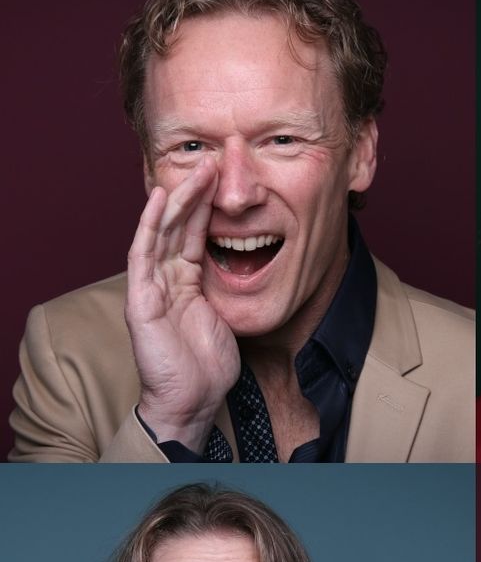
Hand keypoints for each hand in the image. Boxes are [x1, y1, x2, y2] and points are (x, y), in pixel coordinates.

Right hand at [125, 165, 240, 450]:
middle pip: (177, 226)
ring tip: (193, 172)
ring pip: (161, 232)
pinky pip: (143, 255)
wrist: (193, 398)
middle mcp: (166, 278)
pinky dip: (149, 225)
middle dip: (194, 194)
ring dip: (176, 200)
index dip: (206, 206)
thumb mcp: (229, 315)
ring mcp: (151, 287)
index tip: (223, 178)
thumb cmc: (210, 363)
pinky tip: (160, 201)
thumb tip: (259, 266)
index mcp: (187, 281)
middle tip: (212, 162)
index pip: (194, 234)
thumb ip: (232, 289)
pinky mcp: (141, 300)